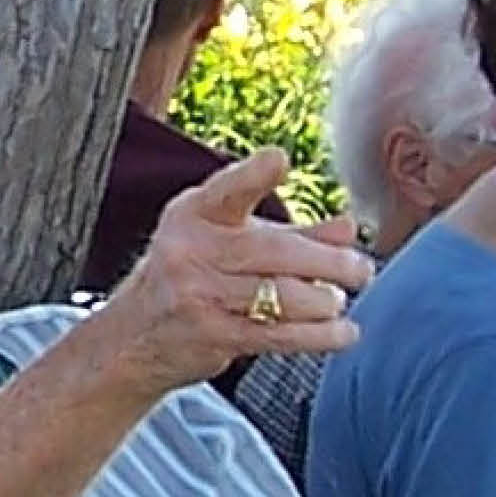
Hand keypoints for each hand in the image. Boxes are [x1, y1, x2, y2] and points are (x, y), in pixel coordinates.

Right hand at [93, 153, 374, 383]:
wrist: (134, 337)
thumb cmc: (196, 277)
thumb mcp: (231, 242)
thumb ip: (292, 234)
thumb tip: (349, 227)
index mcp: (194, 214)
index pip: (225, 191)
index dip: (252, 175)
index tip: (279, 158)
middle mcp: (190, 250)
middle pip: (272, 251)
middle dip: (328, 262)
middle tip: (361, 269)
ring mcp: (199, 294)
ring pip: (281, 295)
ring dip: (325, 301)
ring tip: (339, 301)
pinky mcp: (213, 335)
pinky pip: (279, 335)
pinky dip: (321, 336)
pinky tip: (344, 333)